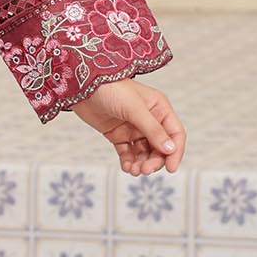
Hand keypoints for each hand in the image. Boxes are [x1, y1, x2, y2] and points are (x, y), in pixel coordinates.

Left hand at [70, 77, 184, 175]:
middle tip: (145, 170)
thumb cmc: (111, 88)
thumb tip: (170, 149)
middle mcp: (149, 119)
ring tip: (133, 170)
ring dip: (141, 163)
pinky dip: (128, 161)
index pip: (175, 133)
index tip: (170, 168)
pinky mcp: (118, 135)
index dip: (175, 152)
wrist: (81, 86)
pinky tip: (126, 167)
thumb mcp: (135, 109)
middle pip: (160, 147)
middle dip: (154, 160)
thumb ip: (153, 129)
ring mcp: (133, 128)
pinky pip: (128, 153)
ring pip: (144, 153)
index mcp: (159, 108)